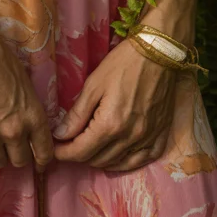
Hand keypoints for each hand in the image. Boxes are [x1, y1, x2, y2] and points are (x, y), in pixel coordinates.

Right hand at [0, 34, 53, 172]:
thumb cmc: (1, 59)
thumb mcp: (26, 84)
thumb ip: (28, 109)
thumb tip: (28, 124)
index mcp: (33, 117)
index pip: (44, 153)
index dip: (41, 161)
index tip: (38, 163)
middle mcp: (14, 132)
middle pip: (19, 161)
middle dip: (15, 155)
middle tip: (8, 147)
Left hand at [52, 37, 183, 171]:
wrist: (159, 52)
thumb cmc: (123, 63)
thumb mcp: (94, 83)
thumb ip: (77, 113)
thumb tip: (60, 135)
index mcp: (110, 124)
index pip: (81, 152)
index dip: (64, 153)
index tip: (56, 149)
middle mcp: (129, 138)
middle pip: (98, 160)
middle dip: (80, 155)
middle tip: (72, 144)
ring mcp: (147, 139)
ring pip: (118, 164)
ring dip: (100, 160)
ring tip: (90, 148)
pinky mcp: (160, 136)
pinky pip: (142, 161)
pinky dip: (126, 162)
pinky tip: (117, 155)